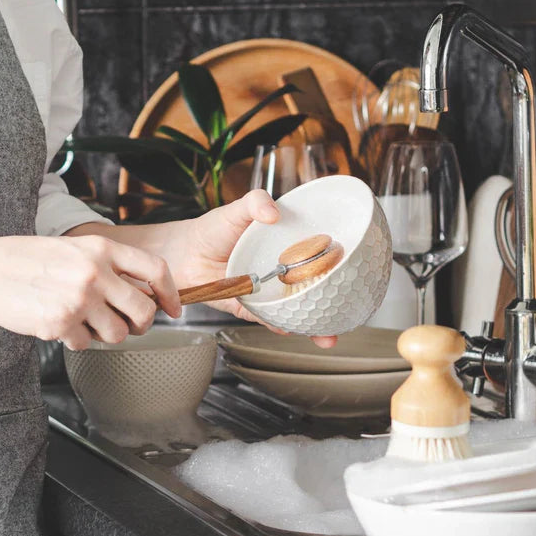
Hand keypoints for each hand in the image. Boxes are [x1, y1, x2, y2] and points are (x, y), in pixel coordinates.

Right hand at [0, 235, 180, 349]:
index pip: (155, 269)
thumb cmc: (26, 260)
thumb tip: (142, 292)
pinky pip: (86, 343)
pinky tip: (59, 323)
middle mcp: (95, 273)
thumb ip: (107, 265)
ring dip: (105, 334)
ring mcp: (79, 300)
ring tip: (82, 320)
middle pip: (144, 311)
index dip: (170, 292)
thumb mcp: (74, 249)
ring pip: (118, 334)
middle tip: (127, 324)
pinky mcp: (62, 324)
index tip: (173, 307)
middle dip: (140, 324)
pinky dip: (76, 340)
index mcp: (101, 248)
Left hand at [162, 190, 337, 348]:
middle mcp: (278, 271)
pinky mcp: (246, 306)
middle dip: (331, 302)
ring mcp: (264, 290)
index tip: (353, 273)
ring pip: (292, 309)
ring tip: (326, 333)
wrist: (181, 252)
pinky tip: (289, 329)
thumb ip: (255, 202)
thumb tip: (273, 212)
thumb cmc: (212, 229)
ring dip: (309, 323)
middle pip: (311, 288)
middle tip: (347, 311)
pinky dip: (277, 325)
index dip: (335, 265)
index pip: (315, 256)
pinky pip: (265, 318)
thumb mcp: (236, 209)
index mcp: (283, 247)